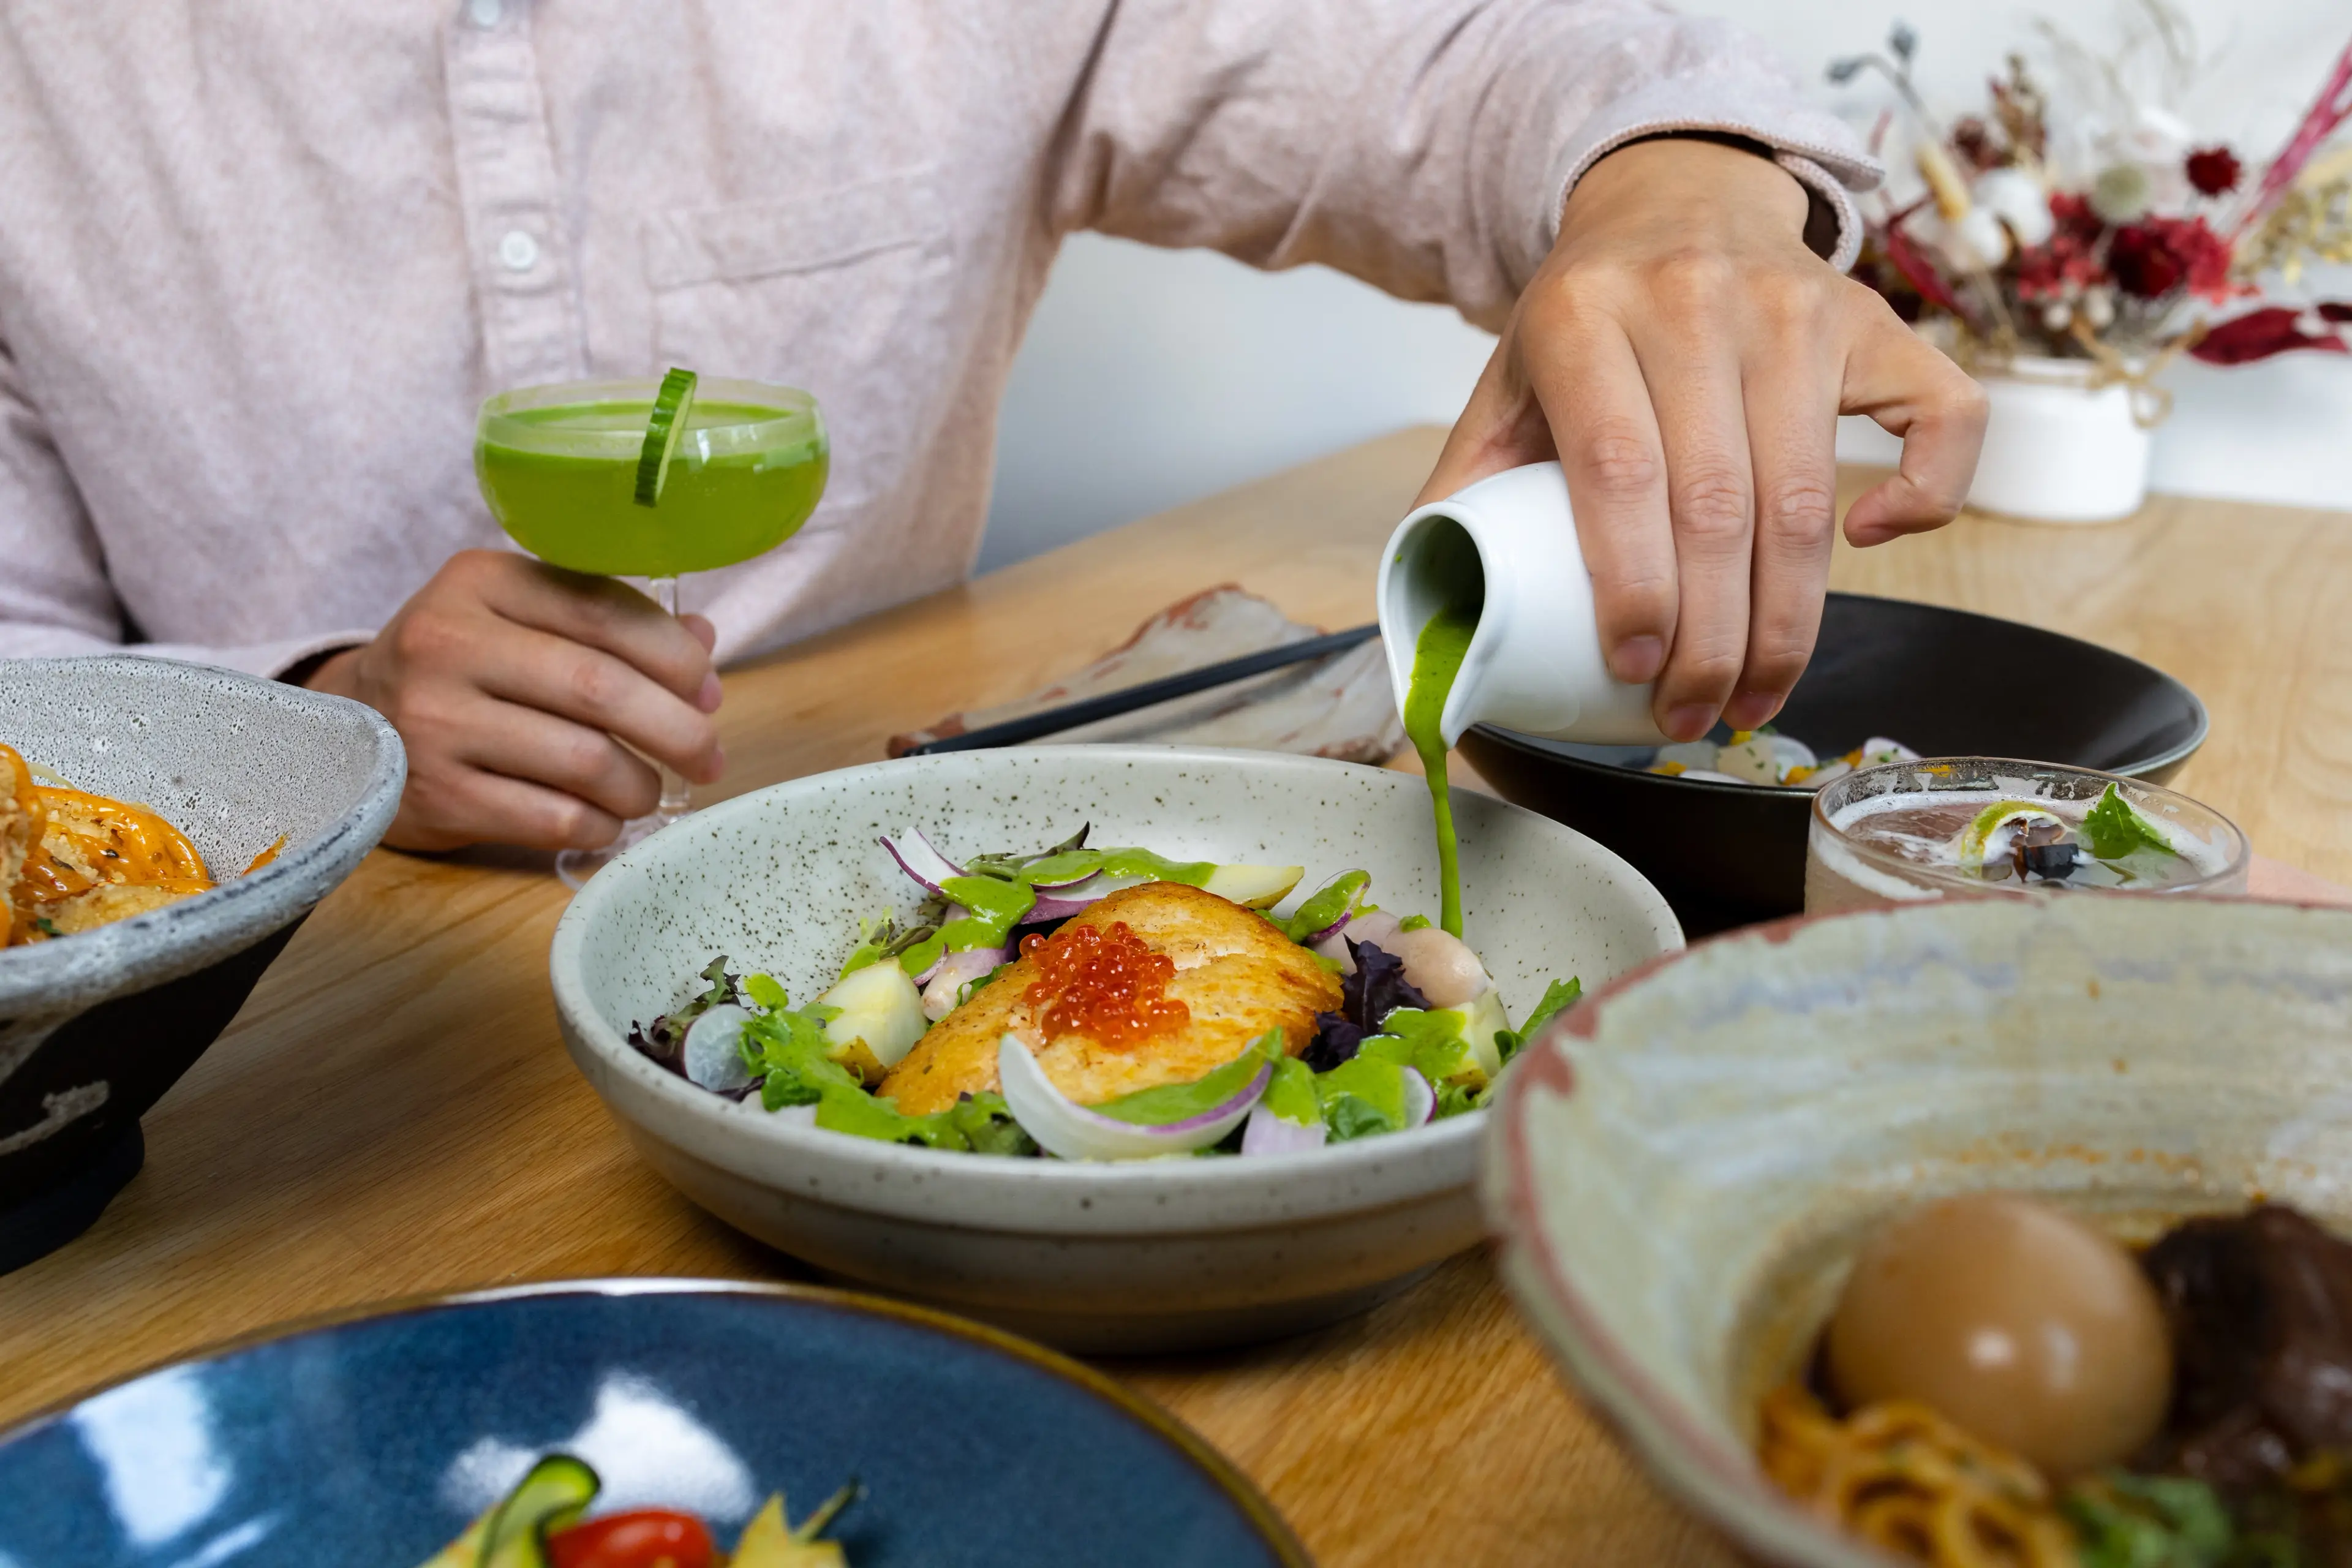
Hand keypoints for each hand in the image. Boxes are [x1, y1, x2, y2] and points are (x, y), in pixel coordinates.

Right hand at [306, 550, 723, 851]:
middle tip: (709, 756)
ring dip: (640, 784)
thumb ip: (605, 622)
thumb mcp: (517, 621)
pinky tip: (604, 819)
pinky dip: (598, 824)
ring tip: (649, 790)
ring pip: (583, 759)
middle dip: (677, 728)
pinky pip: (551, 817)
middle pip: (600, 687)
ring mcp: (435, 721)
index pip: (603, 610)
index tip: (706, 690)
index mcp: (480, 580)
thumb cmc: (459, 670)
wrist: (348, 730)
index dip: (674, 656)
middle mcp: (448, 642)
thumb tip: (702, 642)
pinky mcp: (435, 794)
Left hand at [1419, 137, 1986, 740]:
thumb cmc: (1589, 315)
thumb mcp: (1506, 382)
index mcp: (1584, 314)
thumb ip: (1465, 489)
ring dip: (1786, 621)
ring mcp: (1796, 306)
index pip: (1619, 468)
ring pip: (1806, 496)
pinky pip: (1940, 418)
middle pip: (1717, 504)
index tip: (1634, 666)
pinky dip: (1924, 495)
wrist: (1675, 194)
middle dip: (1707, 638)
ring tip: (1753, 694)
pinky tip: (1870, 544)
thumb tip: (1434, 617)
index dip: (1632, 583)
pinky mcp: (1875, 318)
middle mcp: (1696, 301)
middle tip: (1691, 713)